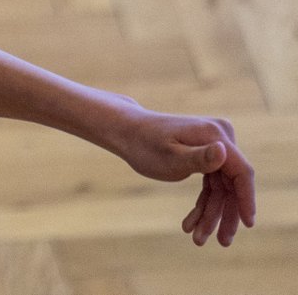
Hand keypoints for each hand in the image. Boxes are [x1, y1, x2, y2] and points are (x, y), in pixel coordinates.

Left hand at [112, 104, 255, 245]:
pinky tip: (191, 224)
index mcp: (216, 135)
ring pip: (221, 189)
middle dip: (224, 214)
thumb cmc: (144, 144)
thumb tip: (224, 151)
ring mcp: (215, 146)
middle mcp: (221, 138)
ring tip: (198, 239)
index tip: (248, 225)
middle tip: (221, 242)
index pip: (241, 172)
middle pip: (232, 184)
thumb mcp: (170, 156)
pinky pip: (211, 184)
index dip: (247, 200)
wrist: (126, 131)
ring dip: (211, 214)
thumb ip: (198, 158)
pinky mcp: (207, 155)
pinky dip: (203, 204)